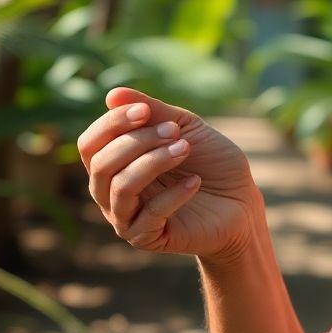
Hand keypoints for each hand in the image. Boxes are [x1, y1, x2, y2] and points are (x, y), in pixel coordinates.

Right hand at [76, 86, 263, 260]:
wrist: (241, 201)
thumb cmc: (209, 162)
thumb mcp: (184, 128)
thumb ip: (152, 112)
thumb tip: (112, 94)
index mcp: (113, 164)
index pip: (90, 144)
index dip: (112, 124)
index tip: (146, 111)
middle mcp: (110, 193)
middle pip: (100, 165)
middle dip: (137, 142)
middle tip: (175, 132)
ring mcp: (126, 218)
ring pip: (120, 187)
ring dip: (153, 162)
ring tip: (184, 149)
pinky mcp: (148, 238)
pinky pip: (150, 213)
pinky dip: (174, 194)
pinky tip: (196, 181)